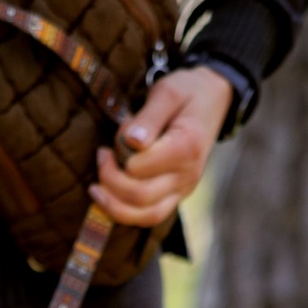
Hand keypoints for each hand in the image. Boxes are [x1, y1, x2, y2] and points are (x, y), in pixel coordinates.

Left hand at [89, 67, 233, 227]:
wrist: (212, 100)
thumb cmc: (186, 91)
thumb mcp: (168, 92)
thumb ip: (150, 116)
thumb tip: (132, 140)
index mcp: (186, 147)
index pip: (140, 168)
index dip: (119, 155)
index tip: (118, 133)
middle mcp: (187, 175)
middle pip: (140, 196)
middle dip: (110, 180)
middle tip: (101, 155)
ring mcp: (184, 189)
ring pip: (146, 216)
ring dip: (114, 206)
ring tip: (96, 189)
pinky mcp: (177, 196)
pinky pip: (151, 216)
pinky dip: (127, 213)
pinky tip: (110, 199)